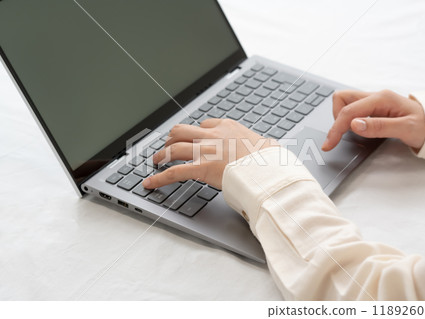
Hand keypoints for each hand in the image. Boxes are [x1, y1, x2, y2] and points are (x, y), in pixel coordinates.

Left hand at [142, 118, 276, 188]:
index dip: (196, 132)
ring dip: (162, 154)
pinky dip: (159, 178)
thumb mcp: (268, 145)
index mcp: (228, 127)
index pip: (206, 124)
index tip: (194, 137)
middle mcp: (213, 135)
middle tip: (169, 146)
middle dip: (172, 138)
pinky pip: (174, 171)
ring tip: (156, 161)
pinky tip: (150, 183)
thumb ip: (263, 144)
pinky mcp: (201, 167)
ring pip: (174, 147)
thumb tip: (271, 147)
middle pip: (182, 130)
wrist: (269, 168)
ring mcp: (205, 150)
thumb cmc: (271, 159)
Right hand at [321, 89, 424, 150]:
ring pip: (345, 103)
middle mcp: (375, 97)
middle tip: (338, 137)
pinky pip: (352, 109)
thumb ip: (378, 127)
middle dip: (335, 118)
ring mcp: (373, 101)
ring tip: (346, 133)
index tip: (329, 144)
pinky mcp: (373, 107)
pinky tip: (353, 130)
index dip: (336, 128)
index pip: (348, 111)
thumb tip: (354, 124)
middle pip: (341, 99)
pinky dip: (347, 120)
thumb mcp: (405, 129)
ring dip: (340, 118)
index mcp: (381, 99)